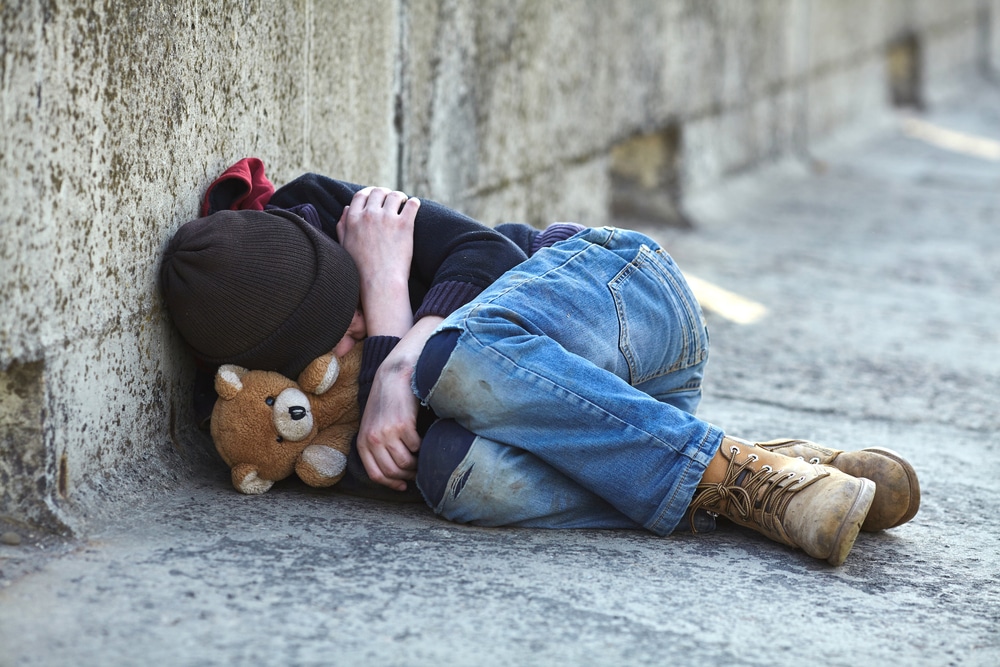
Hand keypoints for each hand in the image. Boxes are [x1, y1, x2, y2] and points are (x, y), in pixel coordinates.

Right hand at [336, 188, 420, 337]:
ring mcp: (387, 219)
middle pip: (378, 192)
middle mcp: (369, 216)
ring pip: (395, 195)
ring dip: (400, 197)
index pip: (360, 195)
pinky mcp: (404, 225)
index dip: (369, 193)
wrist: (379, 285)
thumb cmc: (361, 271)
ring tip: (404, 202)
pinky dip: (414, 203)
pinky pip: (412, 204)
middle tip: (393, 199)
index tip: (376, 196)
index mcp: (353, 220)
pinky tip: (414, 207)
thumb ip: (343, 226)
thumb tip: (346, 209)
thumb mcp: (344, 247)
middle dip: (385, 193)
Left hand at [356, 356, 421, 490]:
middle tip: (417, 472)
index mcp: (363, 442)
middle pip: (392, 471)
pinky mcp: (403, 425)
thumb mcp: (373, 425)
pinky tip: (423, 440)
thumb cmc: (385, 401)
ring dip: (417, 464)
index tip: (403, 485)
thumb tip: (393, 474)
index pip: (376, 474)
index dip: (391, 483)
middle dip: (407, 476)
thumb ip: (377, 446)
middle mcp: (373, 439)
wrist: (393, 375)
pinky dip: (422, 447)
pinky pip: (417, 447)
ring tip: (422, 458)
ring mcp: (388, 432)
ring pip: (406, 463)